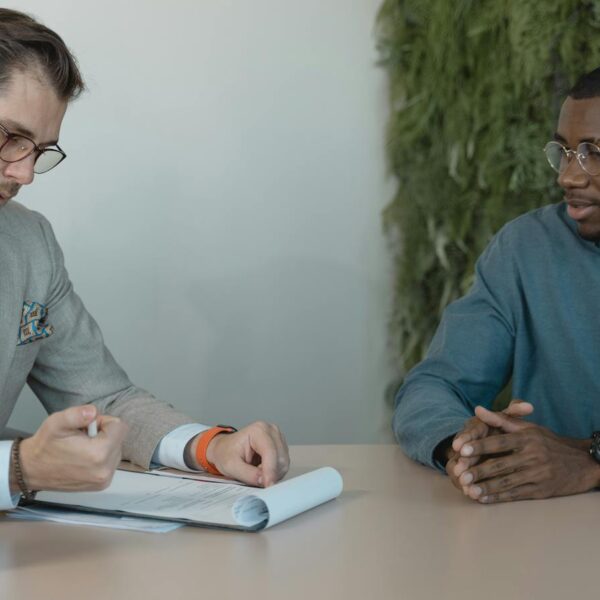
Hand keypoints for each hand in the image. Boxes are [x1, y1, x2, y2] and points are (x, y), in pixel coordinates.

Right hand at [15, 405, 126, 492]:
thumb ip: (77, 414)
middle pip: (119, 438)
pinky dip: (101, 456)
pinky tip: (84, 458)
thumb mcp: (57, 423)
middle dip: (103, 434)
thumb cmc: (45, 446)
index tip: (88, 427)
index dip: (103, 422)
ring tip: (81, 448)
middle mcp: (105, 470)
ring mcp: (104, 479)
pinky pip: (111, 461)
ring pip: (116, 449)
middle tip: (82, 438)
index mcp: (99, 454)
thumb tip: (93, 411)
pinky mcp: (102, 484)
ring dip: (103, 445)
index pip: (120, 426)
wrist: (32, 470)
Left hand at [204, 421, 288, 486]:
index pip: (270, 452)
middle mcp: (271, 430)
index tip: (267, 485)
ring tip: (257, 473)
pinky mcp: (280, 446)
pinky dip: (275, 472)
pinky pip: (283, 464)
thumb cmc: (226, 453)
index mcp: (258, 430)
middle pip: (280, 458)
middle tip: (257, 480)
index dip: (270, 470)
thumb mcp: (231, 466)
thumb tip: (264, 481)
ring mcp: (277, 437)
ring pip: (284, 462)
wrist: (225, 448)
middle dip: (271, 473)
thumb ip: (248, 474)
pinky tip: (262, 470)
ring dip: (273, 473)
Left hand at [459, 406, 599, 502]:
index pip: (499, 442)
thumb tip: (477, 409)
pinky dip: (498, 497)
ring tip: (468, 490)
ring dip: (486, 487)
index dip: (480, 446)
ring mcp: (538, 475)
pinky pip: (516, 494)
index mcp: (528, 439)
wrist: (581, 463)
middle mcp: (533, 456)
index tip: (462, 449)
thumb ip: (501, 420)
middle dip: (478, 470)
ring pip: (507, 482)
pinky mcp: (541, 491)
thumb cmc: (549, 442)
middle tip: (459, 474)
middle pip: (500, 464)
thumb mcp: (529, 427)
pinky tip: (483, 499)